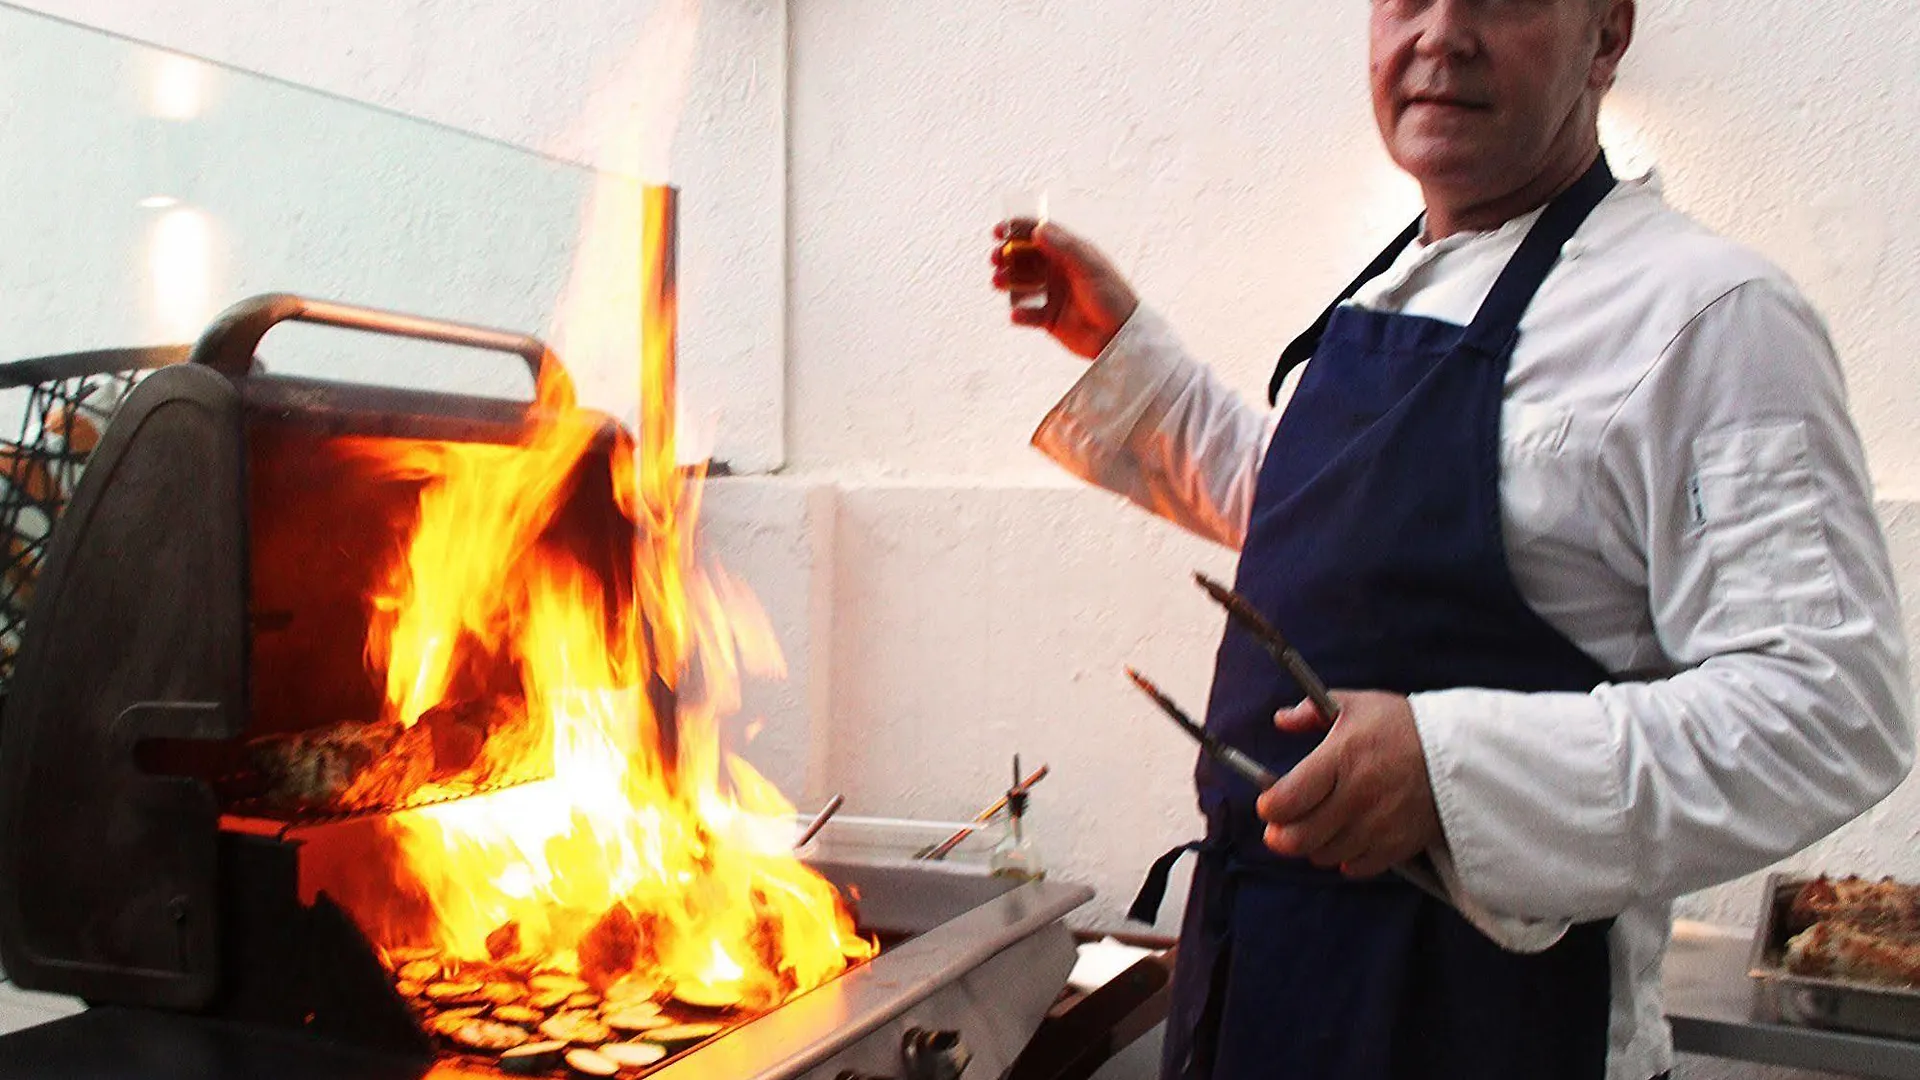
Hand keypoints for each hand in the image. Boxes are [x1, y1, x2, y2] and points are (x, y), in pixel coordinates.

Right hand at [991, 220, 1139, 358]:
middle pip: (1024, 258)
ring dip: (1007, 281)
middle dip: (1007, 256)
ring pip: (1021, 284)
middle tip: (996, 259)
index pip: (1040, 234)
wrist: (1119, 336)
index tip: (999, 231)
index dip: (1017, 230)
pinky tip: (1017, 315)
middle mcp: (1058, 271)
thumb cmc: (1112, 297)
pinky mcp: (1049, 319)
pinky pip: (1027, 314)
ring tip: (998, 282)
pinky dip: (1020, 314)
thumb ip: (1064, 248)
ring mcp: (1052, 294)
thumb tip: (1038, 230)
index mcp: (1070, 253)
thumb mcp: (1089, 267)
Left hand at [1254, 691, 1442, 879]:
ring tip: (1317, 827)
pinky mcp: (1398, 845)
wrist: (1460, 753)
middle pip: (1299, 838)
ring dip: (1313, 846)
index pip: (1287, 799)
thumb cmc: (1402, 726)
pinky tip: (1346, 838)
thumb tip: (1281, 719)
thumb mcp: (1356, 704)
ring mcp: (1379, 825)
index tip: (1267, 803)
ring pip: (1324, 855)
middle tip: (1279, 827)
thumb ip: (1312, 710)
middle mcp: (1358, 796)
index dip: (1268, 807)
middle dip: (1280, 836)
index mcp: (1342, 758)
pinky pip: (1356, 867)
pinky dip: (1345, 858)